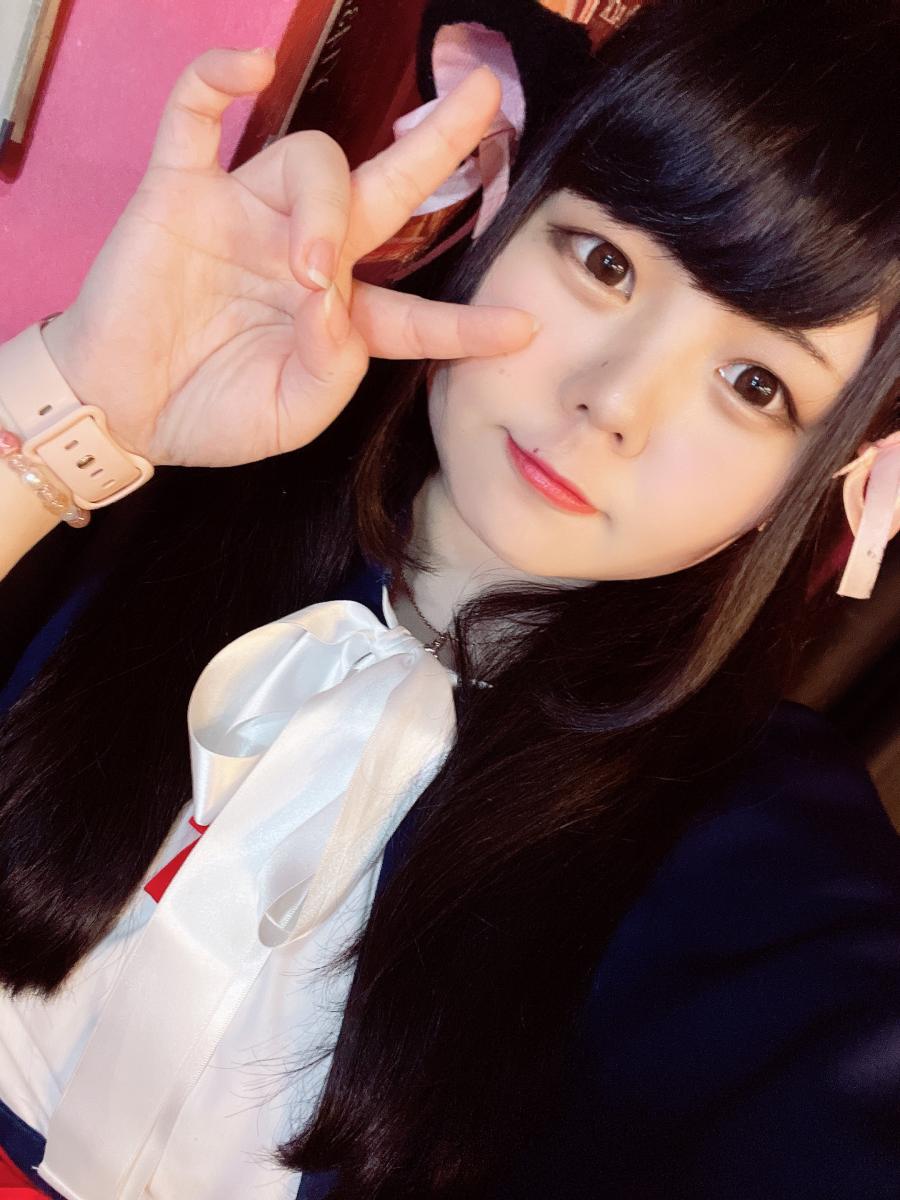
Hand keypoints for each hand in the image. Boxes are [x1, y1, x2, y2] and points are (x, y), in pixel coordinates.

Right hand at [41, 47, 536, 467]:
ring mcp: (246, 215)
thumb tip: (334, 301)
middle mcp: (305, 254)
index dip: (464, 324)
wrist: (122, 407)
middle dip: (438, 143)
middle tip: (485, 102)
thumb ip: (330, 367)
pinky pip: (197, 115)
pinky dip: (215, 81)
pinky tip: (247, 70)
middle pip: (386, 187)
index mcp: (339, 317)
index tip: (521, 329)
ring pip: (311, 164)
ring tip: (307, 271)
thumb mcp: (290, 413)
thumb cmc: (211, 411)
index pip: (413, 312)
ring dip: (322, 210)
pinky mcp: (181, 193)